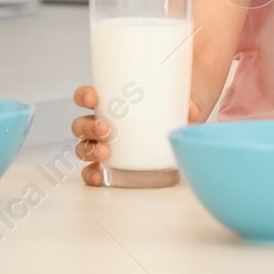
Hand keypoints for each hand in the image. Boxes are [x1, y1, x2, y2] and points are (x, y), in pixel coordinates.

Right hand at [71, 85, 206, 185]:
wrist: (183, 116)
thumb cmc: (174, 99)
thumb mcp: (182, 97)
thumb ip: (190, 102)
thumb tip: (192, 110)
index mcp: (112, 100)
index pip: (87, 97)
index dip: (84, 96)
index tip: (94, 98)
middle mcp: (104, 121)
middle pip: (81, 124)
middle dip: (88, 128)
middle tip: (107, 130)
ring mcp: (107, 142)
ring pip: (84, 146)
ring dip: (89, 150)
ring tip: (105, 153)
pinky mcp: (114, 161)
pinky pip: (94, 169)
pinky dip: (92, 173)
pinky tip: (99, 176)